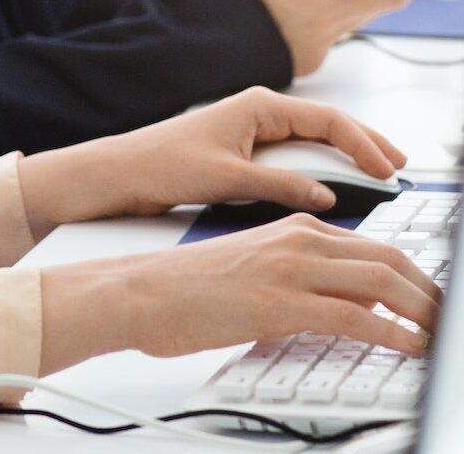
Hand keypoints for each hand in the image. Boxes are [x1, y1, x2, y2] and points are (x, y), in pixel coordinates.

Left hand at [18, 87, 404, 225]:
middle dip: (363, 145)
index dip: (364, 142)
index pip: (326, 119)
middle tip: (398, 169)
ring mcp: (250, 132)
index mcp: (257, 106)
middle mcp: (256, 113)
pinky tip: (334, 187)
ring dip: (342, 159)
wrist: (119, 173)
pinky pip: (291, 158)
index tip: (390, 168)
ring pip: (310, 142)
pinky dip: (316, 171)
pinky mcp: (241, 152)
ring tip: (377, 178)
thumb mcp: (227, 179)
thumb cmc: (162, 165)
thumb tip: (326, 195)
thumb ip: (280, 186)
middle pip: (325, 126)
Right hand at [39, 215, 440, 373]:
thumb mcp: (254, 268)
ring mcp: (289, 269)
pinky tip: (411, 348)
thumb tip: (347, 307)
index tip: (435, 297)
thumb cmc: (190, 286)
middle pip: (388, 258)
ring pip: (380, 281)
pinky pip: (354, 318)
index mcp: (293, 227)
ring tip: (442, 333)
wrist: (143, 291)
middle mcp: (297, 240)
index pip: (373, 245)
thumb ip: (301, 277)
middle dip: (430, 290)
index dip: (415, 273)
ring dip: (423, 309)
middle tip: (448, 315)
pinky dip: (394, 334)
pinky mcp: (280, 303)